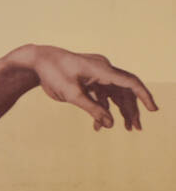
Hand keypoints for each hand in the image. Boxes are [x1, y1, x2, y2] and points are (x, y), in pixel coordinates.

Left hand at [14, 45, 157, 130]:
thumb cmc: (52, 74)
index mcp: (101, 69)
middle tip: (135, 128)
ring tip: (124, 128)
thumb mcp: (71, 94)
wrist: (36, 62)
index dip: (144, 96)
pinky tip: (99, 125)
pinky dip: (103, 107)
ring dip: (119, 110)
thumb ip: (92, 109)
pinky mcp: (90, 78)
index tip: (154, 110)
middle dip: (131, 109)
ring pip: (115, 93)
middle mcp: (103, 69)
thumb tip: (111, 124)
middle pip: (125, 90)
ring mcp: (97, 73)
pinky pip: (102, 94)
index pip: (130, 82)